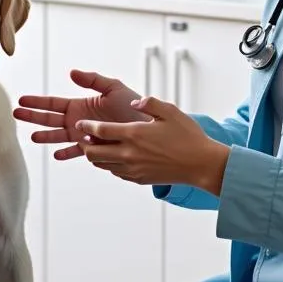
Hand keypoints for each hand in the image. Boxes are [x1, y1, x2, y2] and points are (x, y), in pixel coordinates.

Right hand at [14, 70, 147, 160]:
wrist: (149, 126)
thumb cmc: (132, 105)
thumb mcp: (113, 87)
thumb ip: (93, 80)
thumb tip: (71, 72)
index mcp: (80, 105)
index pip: (54, 103)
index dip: (38, 102)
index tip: (22, 100)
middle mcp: (78, 120)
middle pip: (51, 118)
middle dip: (34, 116)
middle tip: (16, 114)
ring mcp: (84, 135)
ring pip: (59, 135)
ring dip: (46, 136)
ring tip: (33, 137)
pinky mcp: (93, 148)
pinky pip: (77, 152)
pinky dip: (67, 153)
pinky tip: (57, 155)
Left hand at [76, 96, 229, 192]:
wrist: (201, 164)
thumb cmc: (188, 136)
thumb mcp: (170, 111)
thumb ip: (149, 103)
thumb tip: (135, 102)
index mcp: (134, 134)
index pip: (100, 131)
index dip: (87, 127)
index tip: (81, 124)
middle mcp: (130, 154)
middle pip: (94, 152)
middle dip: (86, 144)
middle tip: (86, 137)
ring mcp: (133, 169)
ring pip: (102, 165)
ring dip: (96, 156)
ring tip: (97, 147)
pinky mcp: (139, 179)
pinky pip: (116, 172)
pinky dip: (110, 165)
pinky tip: (115, 157)